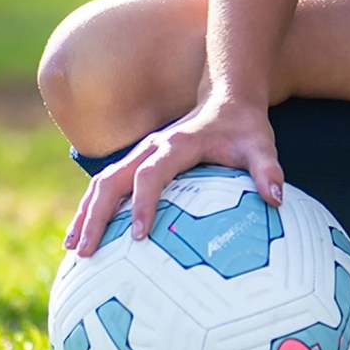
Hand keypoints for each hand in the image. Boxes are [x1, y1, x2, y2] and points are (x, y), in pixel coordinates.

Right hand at [63, 98, 282, 258]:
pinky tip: (84, 236)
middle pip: (112, 179)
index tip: (139, 236)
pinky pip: (108, 185)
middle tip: (86, 251)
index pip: (152, 173)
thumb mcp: (260, 145)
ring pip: (102, 182)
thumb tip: (277, 199)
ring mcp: (140, 153)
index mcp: (177, 144)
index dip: (144, 202)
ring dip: (86, 213)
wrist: (227, 98)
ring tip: (73, 249)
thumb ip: (267, 170)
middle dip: (96, 215)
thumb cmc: (244, 127)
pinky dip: (92, 208)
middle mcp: (151, 147)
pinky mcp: (137, 161)